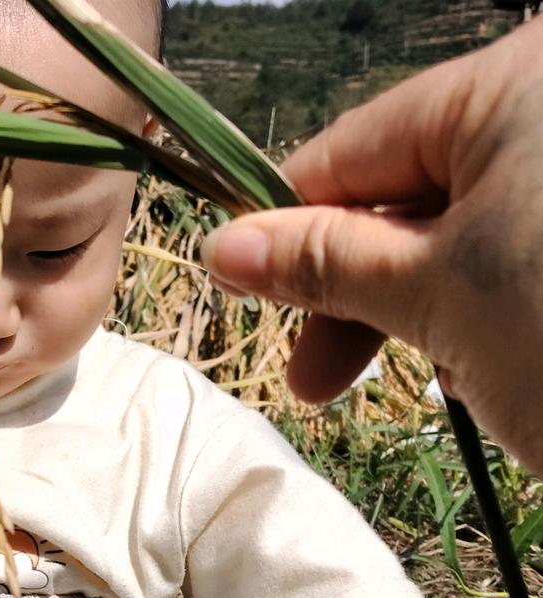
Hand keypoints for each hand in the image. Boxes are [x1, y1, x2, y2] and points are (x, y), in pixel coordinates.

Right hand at [200, 17, 542, 472]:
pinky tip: (481, 364)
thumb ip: (324, 261)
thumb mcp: (435, 297)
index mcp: (523, 79)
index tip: (242, 281)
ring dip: (417, 308)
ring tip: (419, 380)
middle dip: (355, 287)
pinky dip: (481, 307)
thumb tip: (224, 247)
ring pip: (464, 227)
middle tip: (315, 377)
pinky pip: (520, 248)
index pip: (358, 146)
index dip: (287, 222)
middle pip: (412, 188)